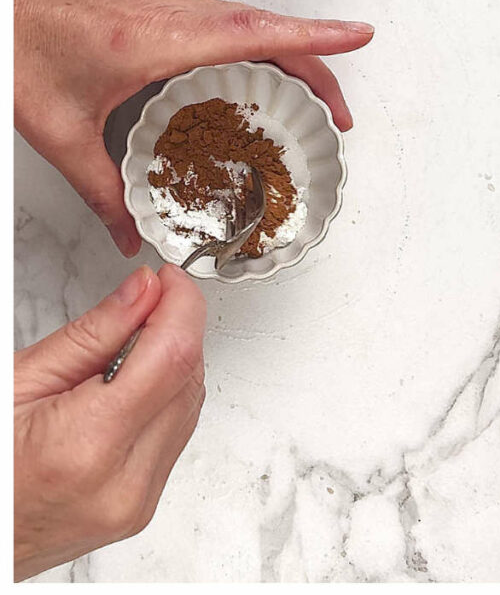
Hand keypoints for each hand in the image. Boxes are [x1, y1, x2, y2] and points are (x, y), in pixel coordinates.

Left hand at [14, 0, 373, 255]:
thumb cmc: (14, 43)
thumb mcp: (57, 129)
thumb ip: (100, 187)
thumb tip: (131, 232)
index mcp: (155, 38)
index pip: (254, 33)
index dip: (314, 38)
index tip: (359, 36)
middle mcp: (171, 11)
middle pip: (267, 31)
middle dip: (316, 67)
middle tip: (339, 115)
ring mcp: (166, 2)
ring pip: (250, 22)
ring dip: (289, 55)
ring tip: (311, 100)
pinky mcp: (157, 3)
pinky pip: (226, 22)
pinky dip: (258, 46)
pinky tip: (256, 76)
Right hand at [14, 265, 205, 580]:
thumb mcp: (19, 382)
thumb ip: (93, 335)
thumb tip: (144, 291)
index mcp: (87, 445)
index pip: (173, 356)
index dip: (181, 306)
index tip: (170, 280)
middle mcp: (122, 483)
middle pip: (189, 380)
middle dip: (180, 328)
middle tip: (153, 299)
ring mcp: (136, 503)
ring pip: (190, 407)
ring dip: (176, 362)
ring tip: (136, 340)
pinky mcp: (140, 510)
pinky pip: (175, 437)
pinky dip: (167, 398)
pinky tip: (138, 381)